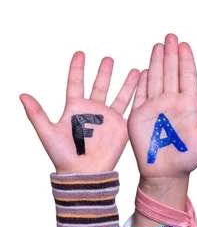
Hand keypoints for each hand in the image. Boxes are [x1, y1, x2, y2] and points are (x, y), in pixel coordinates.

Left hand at [20, 52, 139, 173]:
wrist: (84, 172)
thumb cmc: (63, 155)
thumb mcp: (47, 133)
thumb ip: (37, 113)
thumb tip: (22, 95)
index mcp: (75, 109)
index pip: (76, 83)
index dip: (77, 68)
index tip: (80, 53)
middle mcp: (93, 111)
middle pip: (99, 85)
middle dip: (104, 72)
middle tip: (108, 58)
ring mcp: (108, 118)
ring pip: (119, 95)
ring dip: (127, 82)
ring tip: (136, 69)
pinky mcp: (121, 126)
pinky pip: (131, 108)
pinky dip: (138, 96)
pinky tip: (144, 85)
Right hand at [128, 34, 196, 180]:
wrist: (166, 174)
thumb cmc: (188, 159)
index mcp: (189, 106)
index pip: (187, 77)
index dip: (186, 61)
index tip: (186, 45)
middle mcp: (172, 102)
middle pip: (171, 72)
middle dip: (171, 54)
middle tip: (172, 36)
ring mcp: (155, 107)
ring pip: (156, 78)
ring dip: (157, 61)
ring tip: (159, 44)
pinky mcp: (140, 115)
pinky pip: (141, 93)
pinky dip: (142, 81)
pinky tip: (144, 68)